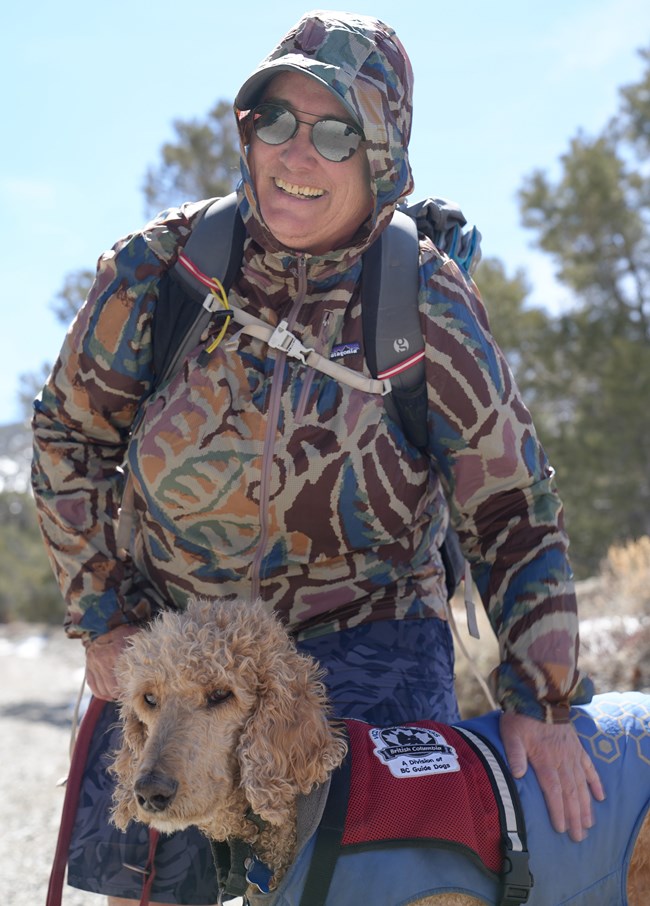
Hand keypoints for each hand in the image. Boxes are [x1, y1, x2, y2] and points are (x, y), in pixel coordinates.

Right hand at [84, 623, 141, 700]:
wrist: (102, 626)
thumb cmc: (124, 632)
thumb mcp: (135, 635)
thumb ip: (143, 648)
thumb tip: (156, 661)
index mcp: (115, 651)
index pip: (123, 679)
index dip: (131, 689)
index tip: (138, 692)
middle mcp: (102, 659)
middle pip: (112, 688)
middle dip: (121, 695)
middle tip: (131, 695)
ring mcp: (93, 665)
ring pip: (103, 690)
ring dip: (112, 696)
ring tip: (121, 695)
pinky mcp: (88, 669)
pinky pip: (94, 687)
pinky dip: (102, 694)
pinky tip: (110, 695)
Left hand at [500, 710, 604, 841]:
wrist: (539, 696)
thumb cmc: (521, 717)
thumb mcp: (511, 733)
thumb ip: (514, 754)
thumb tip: (516, 774)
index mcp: (545, 759)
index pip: (553, 791)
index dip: (558, 810)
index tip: (562, 829)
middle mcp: (561, 760)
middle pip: (570, 793)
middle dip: (574, 816)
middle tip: (578, 837)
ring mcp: (572, 754)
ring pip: (581, 785)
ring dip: (586, 806)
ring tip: (589, 825)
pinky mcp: (577, 748)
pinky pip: (589, 768)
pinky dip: (595, 783)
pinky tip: (600, 797)